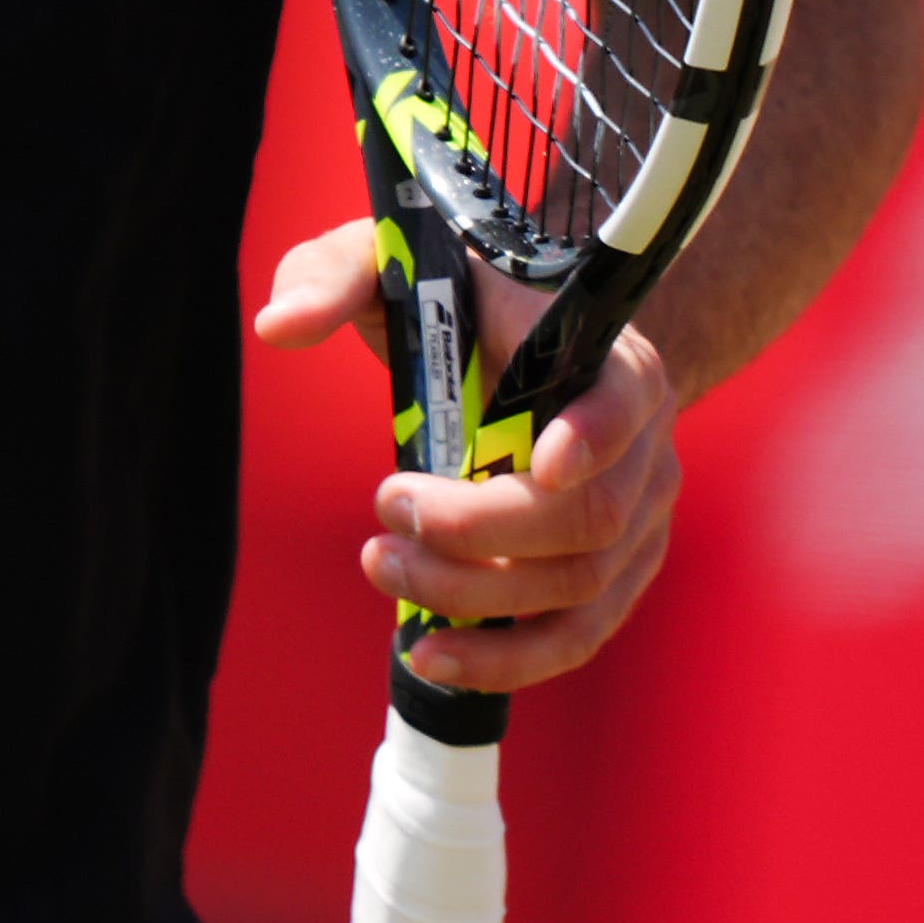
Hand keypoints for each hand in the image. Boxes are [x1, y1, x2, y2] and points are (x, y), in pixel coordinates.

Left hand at [253, 218, 684, 696]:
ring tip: (384, 567)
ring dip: (475, 594)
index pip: (626, 395)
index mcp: (608, 356)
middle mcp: (644, 446)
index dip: (596, 434)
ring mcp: (638, 521)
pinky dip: (505, 659)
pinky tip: (432, 656)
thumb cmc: (462, 304)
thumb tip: (279, 326)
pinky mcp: (612, 578)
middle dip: (481, 529)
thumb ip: (335, 277)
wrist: (531, 351)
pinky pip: (573, 637)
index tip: (540, 465)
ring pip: (577, 587)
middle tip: (387, 508)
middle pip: (590, 516)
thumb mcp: (394, 262)